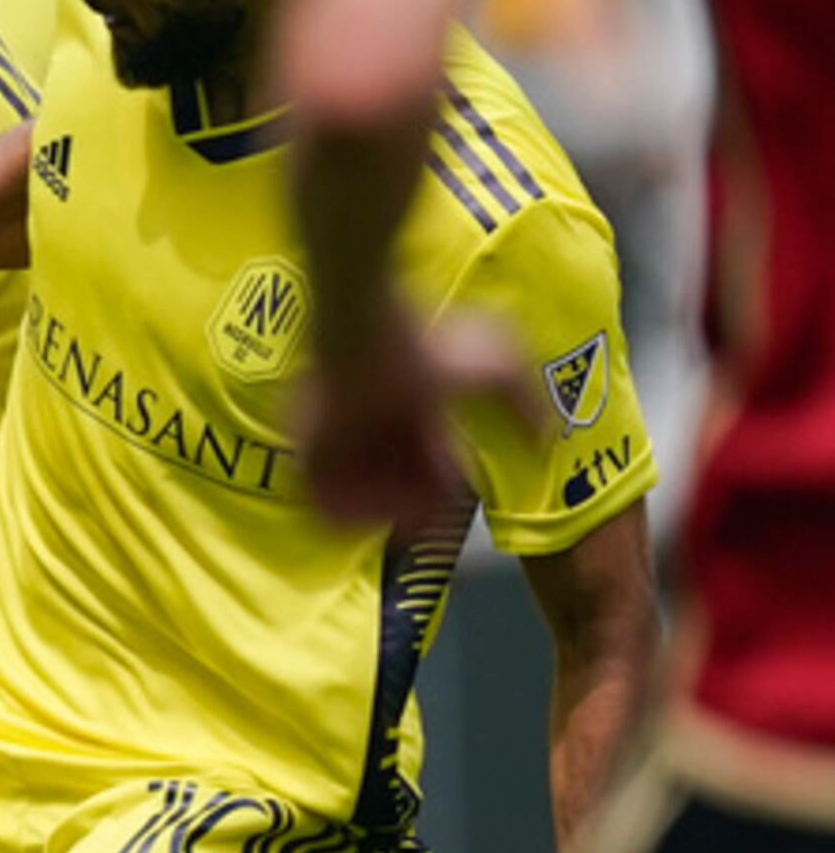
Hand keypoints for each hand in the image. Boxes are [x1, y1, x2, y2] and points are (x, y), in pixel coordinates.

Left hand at [301, 296, 535, 526]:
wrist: (364, 337)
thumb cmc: (428, 346)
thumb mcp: (497, 366)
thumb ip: (524, 400)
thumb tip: (545, 436)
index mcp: (409, 410)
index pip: (424, 463)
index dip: (442, 487)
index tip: (457, 496)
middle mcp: (372, 428)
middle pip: (393, 484)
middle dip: (418, 504)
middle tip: (435, 513)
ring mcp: (336, 442)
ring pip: (360, 497)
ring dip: (389, 511)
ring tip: (410, 514)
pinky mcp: (305, 452)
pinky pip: (323, 501)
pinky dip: (353, 515)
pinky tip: (380, 512)